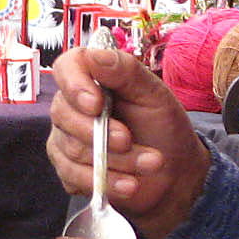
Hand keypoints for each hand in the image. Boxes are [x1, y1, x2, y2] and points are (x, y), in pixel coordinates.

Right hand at [48, 43, 210, 238]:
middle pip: (63, 114)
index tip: (96, 104)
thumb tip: (94, 53)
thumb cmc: (162, 127)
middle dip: (100, 132)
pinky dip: (106, 182)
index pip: (64, 68)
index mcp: (92, 79)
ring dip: (115, 160)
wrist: (174, 174)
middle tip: (129, 140)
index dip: (75, 85)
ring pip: (72, 149)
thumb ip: (126, 71)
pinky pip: (73, 176)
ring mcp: (66, 139)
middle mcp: (72, 107)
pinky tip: (129, 185)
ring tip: (150, 164)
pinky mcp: (69, 170)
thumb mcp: (154, 95)